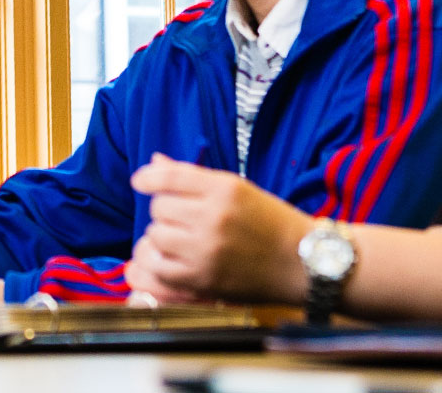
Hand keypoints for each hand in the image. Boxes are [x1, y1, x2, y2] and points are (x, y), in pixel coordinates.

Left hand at [125, 154, 310, 304]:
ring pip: (156, 235)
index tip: (139, 181)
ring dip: (161, 235)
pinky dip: (161, 262)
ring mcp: (207, 251)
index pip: (170, 177)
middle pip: (159, 207)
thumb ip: (192, 177)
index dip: (148, 177)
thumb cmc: (270, 221)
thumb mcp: (236, 188)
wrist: (302, 263)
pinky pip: (161, 268)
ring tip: (178, 238)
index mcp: (224, 189)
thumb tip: (155, 161)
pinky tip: (173, 258)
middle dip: (164, 210)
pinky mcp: (204, 280)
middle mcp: (213, 217)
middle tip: (179, 217)